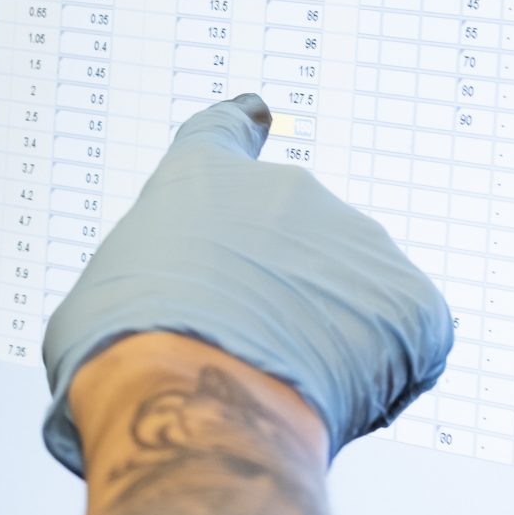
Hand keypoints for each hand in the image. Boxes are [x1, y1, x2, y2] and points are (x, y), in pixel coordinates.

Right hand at [41, 95, 454, 475]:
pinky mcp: (411, 300)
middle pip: (294, 242)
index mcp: (201, 176)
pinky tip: (336, 402)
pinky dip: (384, 376)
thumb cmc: (123, 351)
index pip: (225, 130)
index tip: (260, 112)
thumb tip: (157, 319)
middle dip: (280, 296)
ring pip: (351, 296)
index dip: (241, 127)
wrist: (189, 393)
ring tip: (283, 388)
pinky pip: (410, 340)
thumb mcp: (102, 294)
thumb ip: (147, 283)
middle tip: (249, 358)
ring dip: (329, 339)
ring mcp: (356, 240)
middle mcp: (288, 190)